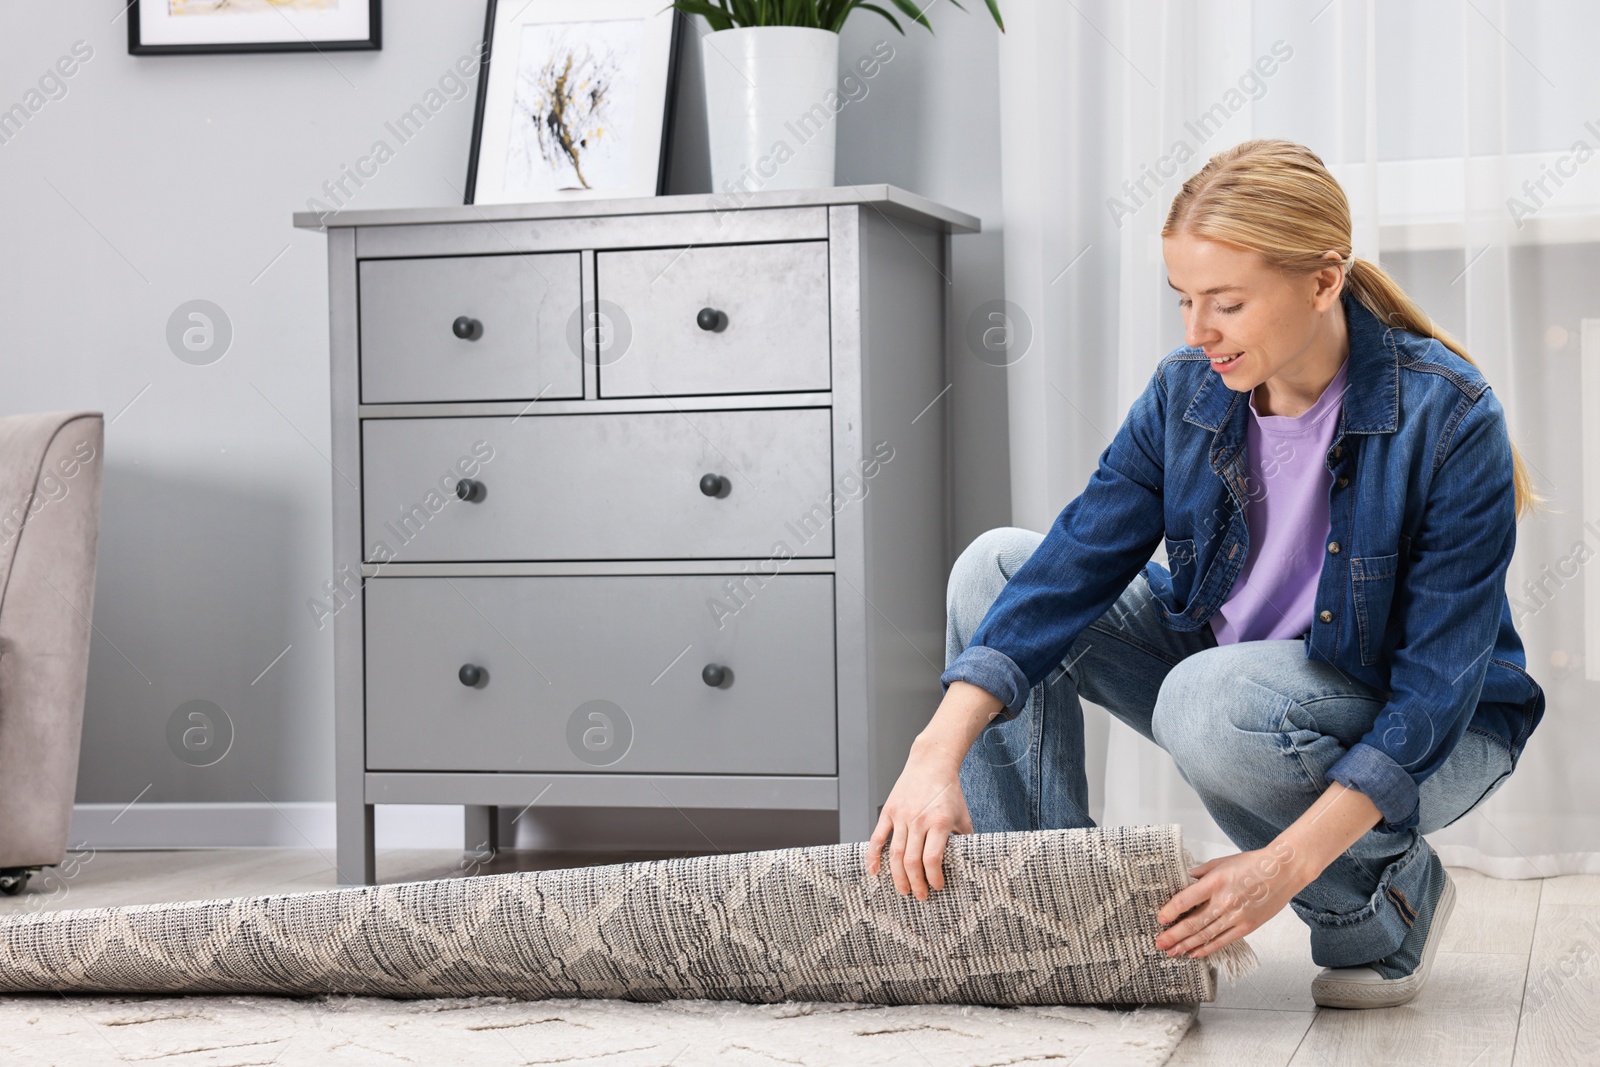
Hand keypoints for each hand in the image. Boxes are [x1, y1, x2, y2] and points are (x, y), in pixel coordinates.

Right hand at [865, 740, 973, 899]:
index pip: (932, 859)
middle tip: (920, 896)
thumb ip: (964, 840)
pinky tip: (874, 871)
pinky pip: (878, 837)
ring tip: (904, 890)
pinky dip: (873, 856)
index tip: (938, 887)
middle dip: (916, 883)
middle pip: (912, 861)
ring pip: (895, 854)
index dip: (934, 878)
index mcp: (939, 823)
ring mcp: (901, 816)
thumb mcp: (962, 816)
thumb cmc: (949, 791)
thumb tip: (968, 863)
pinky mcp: (888, 811)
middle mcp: (919, 820)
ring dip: (898, 876)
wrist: (931, 763)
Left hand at [1153, 841, 1308, 958]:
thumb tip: (1184, 881)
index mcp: (1215, 882)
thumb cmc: (1252, 863)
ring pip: (1206, 935)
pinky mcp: (1247, 927)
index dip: (1170, 912)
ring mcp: (1236, 916)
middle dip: (1173, 936)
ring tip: (1172, 952)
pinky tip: (1194, 953)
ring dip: (1186, 946)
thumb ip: (1200, 873)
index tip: (1160, 919)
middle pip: (1193, 923)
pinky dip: (1207, 948)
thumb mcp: (1220, 862)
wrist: (1282, 871)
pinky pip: (1223, 941)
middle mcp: (1224, 902)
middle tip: (1159, 943)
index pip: (1185, 900)